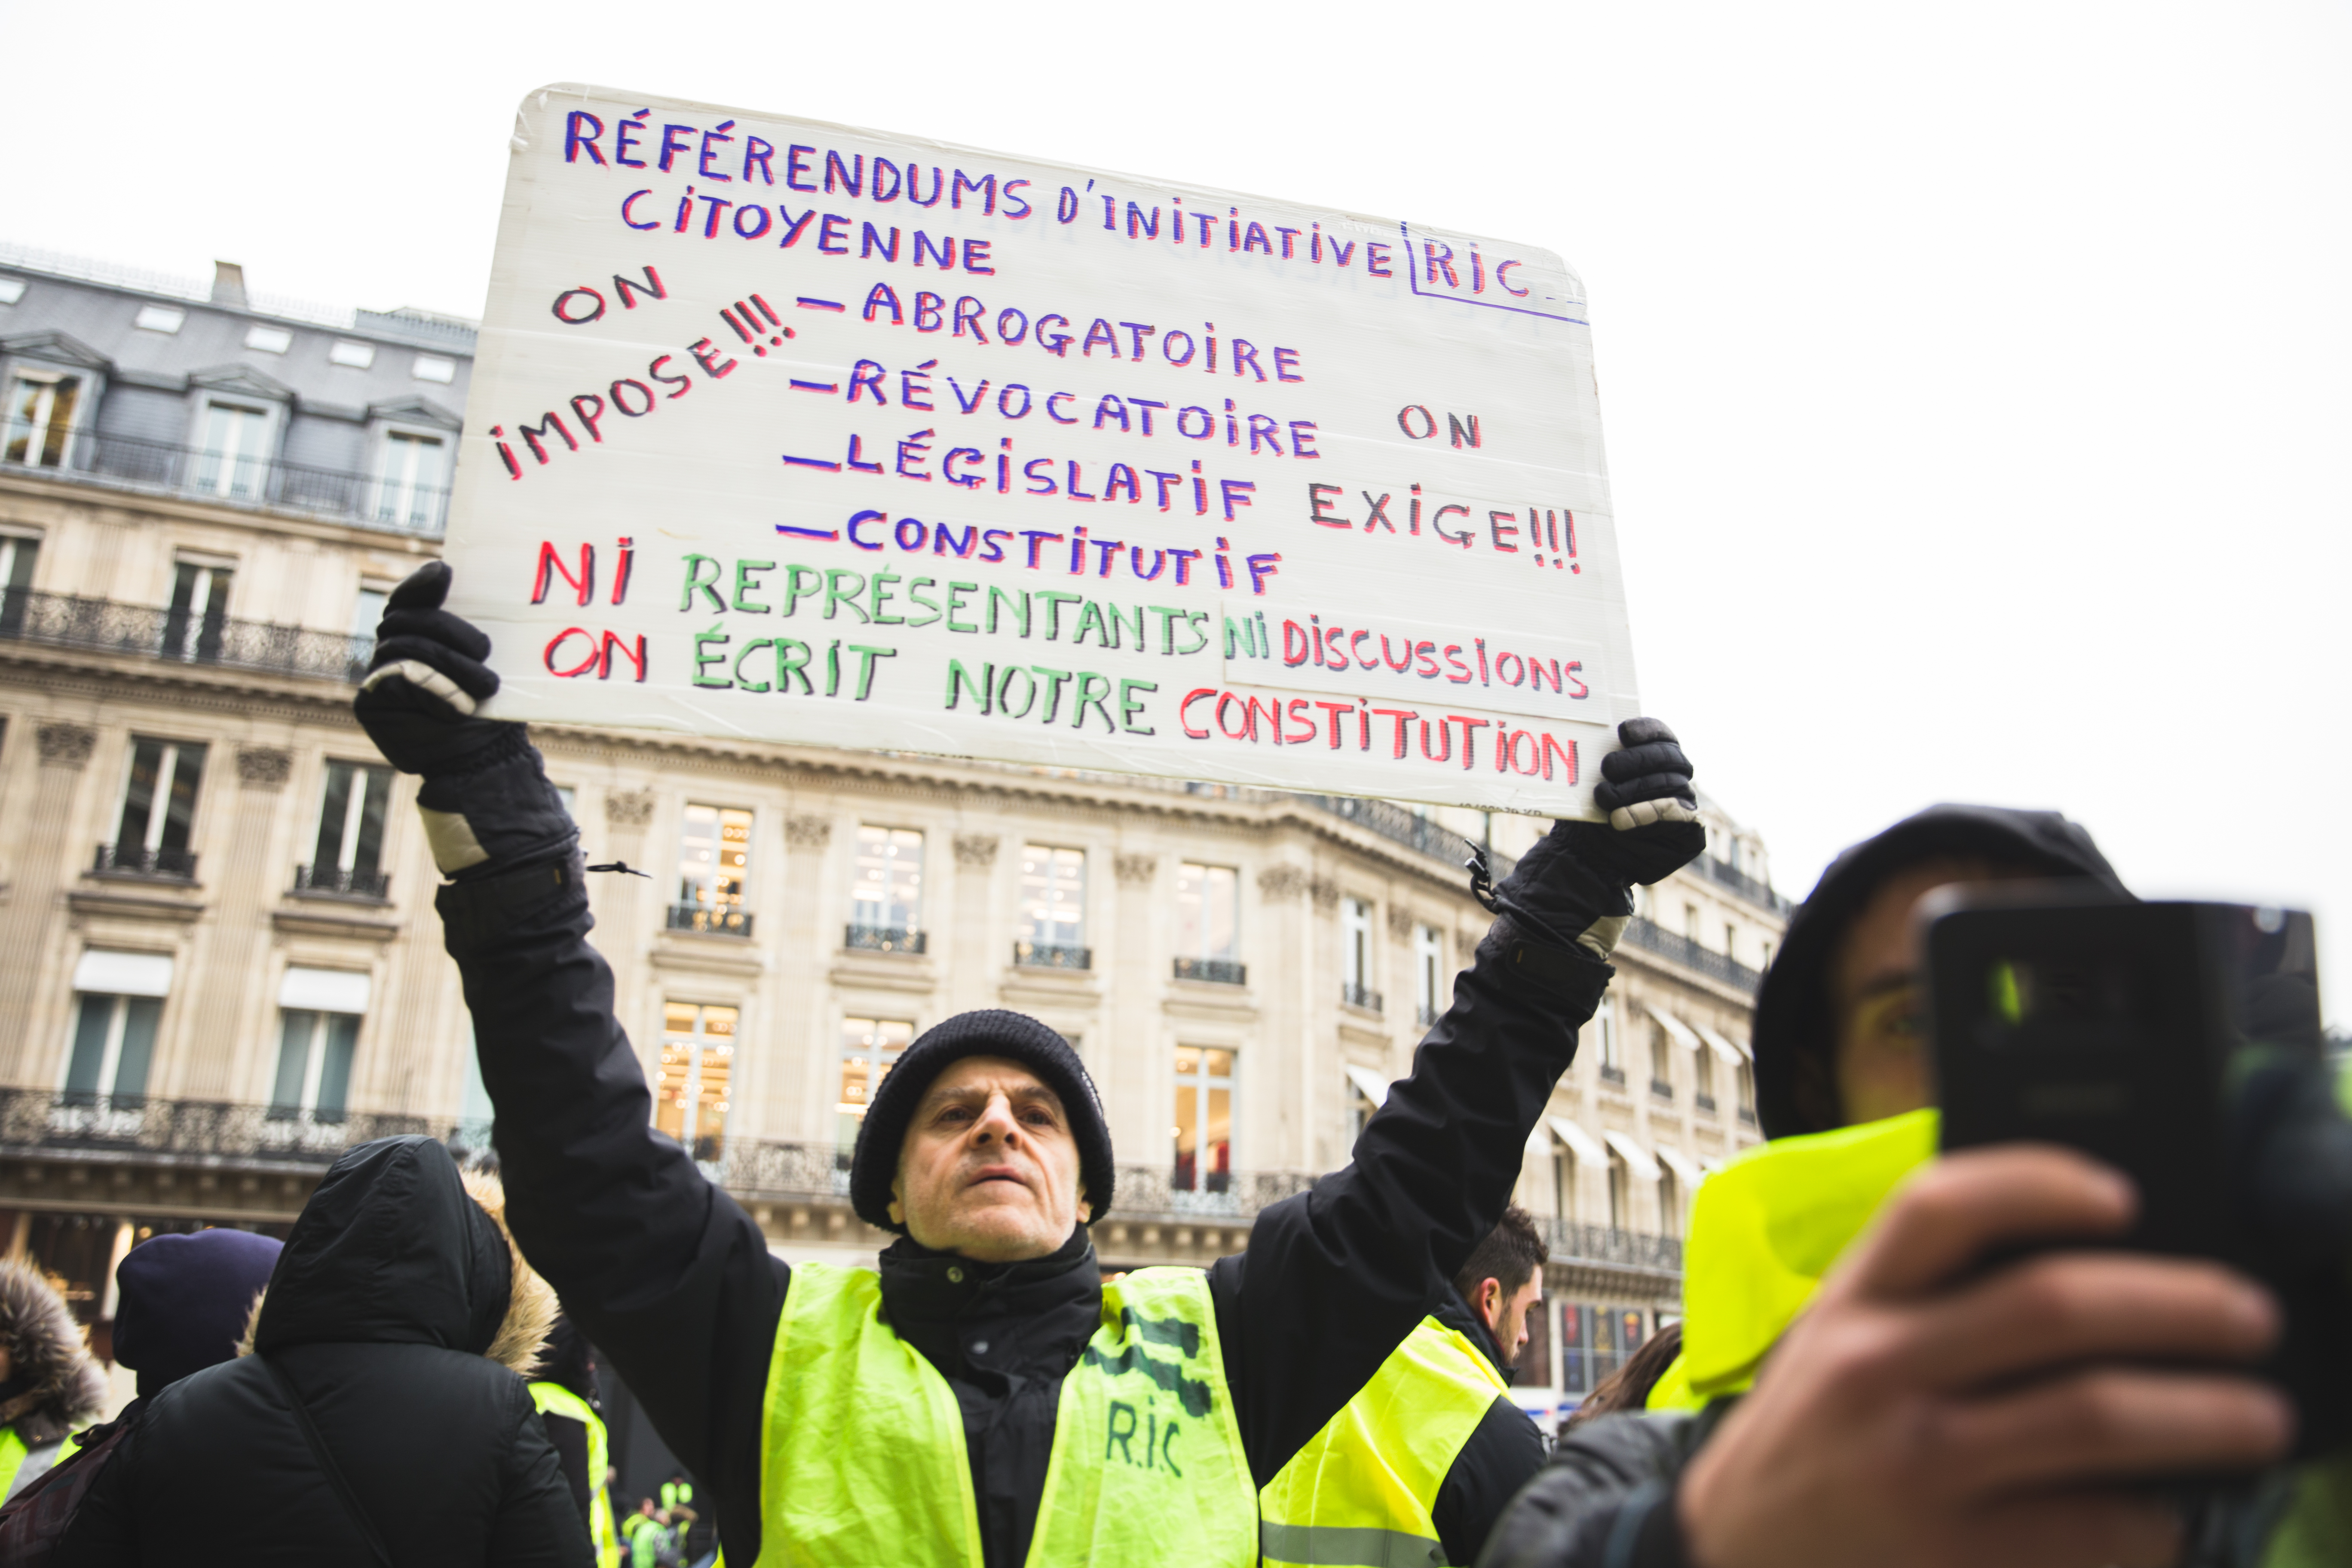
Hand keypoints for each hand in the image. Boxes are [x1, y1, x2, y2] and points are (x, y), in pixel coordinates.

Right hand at [353, 563, 571, 875]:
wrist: (482, 760)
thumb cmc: (489, 709)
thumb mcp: (489, 664)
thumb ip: (474, 631)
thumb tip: (467, 585)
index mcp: (419, 634)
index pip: (408, 598)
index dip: (420, 583)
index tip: (444, 573)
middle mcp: (392, 650)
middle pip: (406, 619)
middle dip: (449, 631)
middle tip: (486, 651)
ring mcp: (378, 675)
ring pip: (404, 647)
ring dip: (449, 666)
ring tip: (486, 688)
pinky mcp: (370, 702)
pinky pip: (397, 680)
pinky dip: (433, 690)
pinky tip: (457, 708)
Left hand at [1489, 718, 1704, 958]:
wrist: (1589, 857)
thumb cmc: (1590, 814)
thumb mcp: (1587, 784)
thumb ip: (1596, 762)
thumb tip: (1581, 737)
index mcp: (1657, 759)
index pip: (1662, 736)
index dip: (1647, 730)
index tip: (1623, 731)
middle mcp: (1676, 779)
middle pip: (1668, 758)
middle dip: (1636, 761)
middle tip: (1606, 768)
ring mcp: (1685, 805)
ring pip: (1672, 786)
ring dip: (1637, 789)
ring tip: (1604, 797)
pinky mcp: (1690, 833)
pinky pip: (1679, 817)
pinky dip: (1650, 814)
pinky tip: (1623, 819)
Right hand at [1679, 1147, 2292, 1567]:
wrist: (1731, 1558)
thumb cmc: (1811, 1441)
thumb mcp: (1836, 1343)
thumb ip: (1921, 1297)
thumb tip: (2089, 1264)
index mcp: (1851, 1304)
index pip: (1941, 1206)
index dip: (2040, 1183)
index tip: (2125, 1195)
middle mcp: (1877, 1372)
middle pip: (2051, 1306)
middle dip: (2178, 1306)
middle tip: (2249, 1317)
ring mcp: (1915, 1467)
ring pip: (2093, 1416)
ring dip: (2203, 1415)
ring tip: (2259, 1418)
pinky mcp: (1950, 1557)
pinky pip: (2090, 1529)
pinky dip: (2151, 1522)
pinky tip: (2168, 1516)